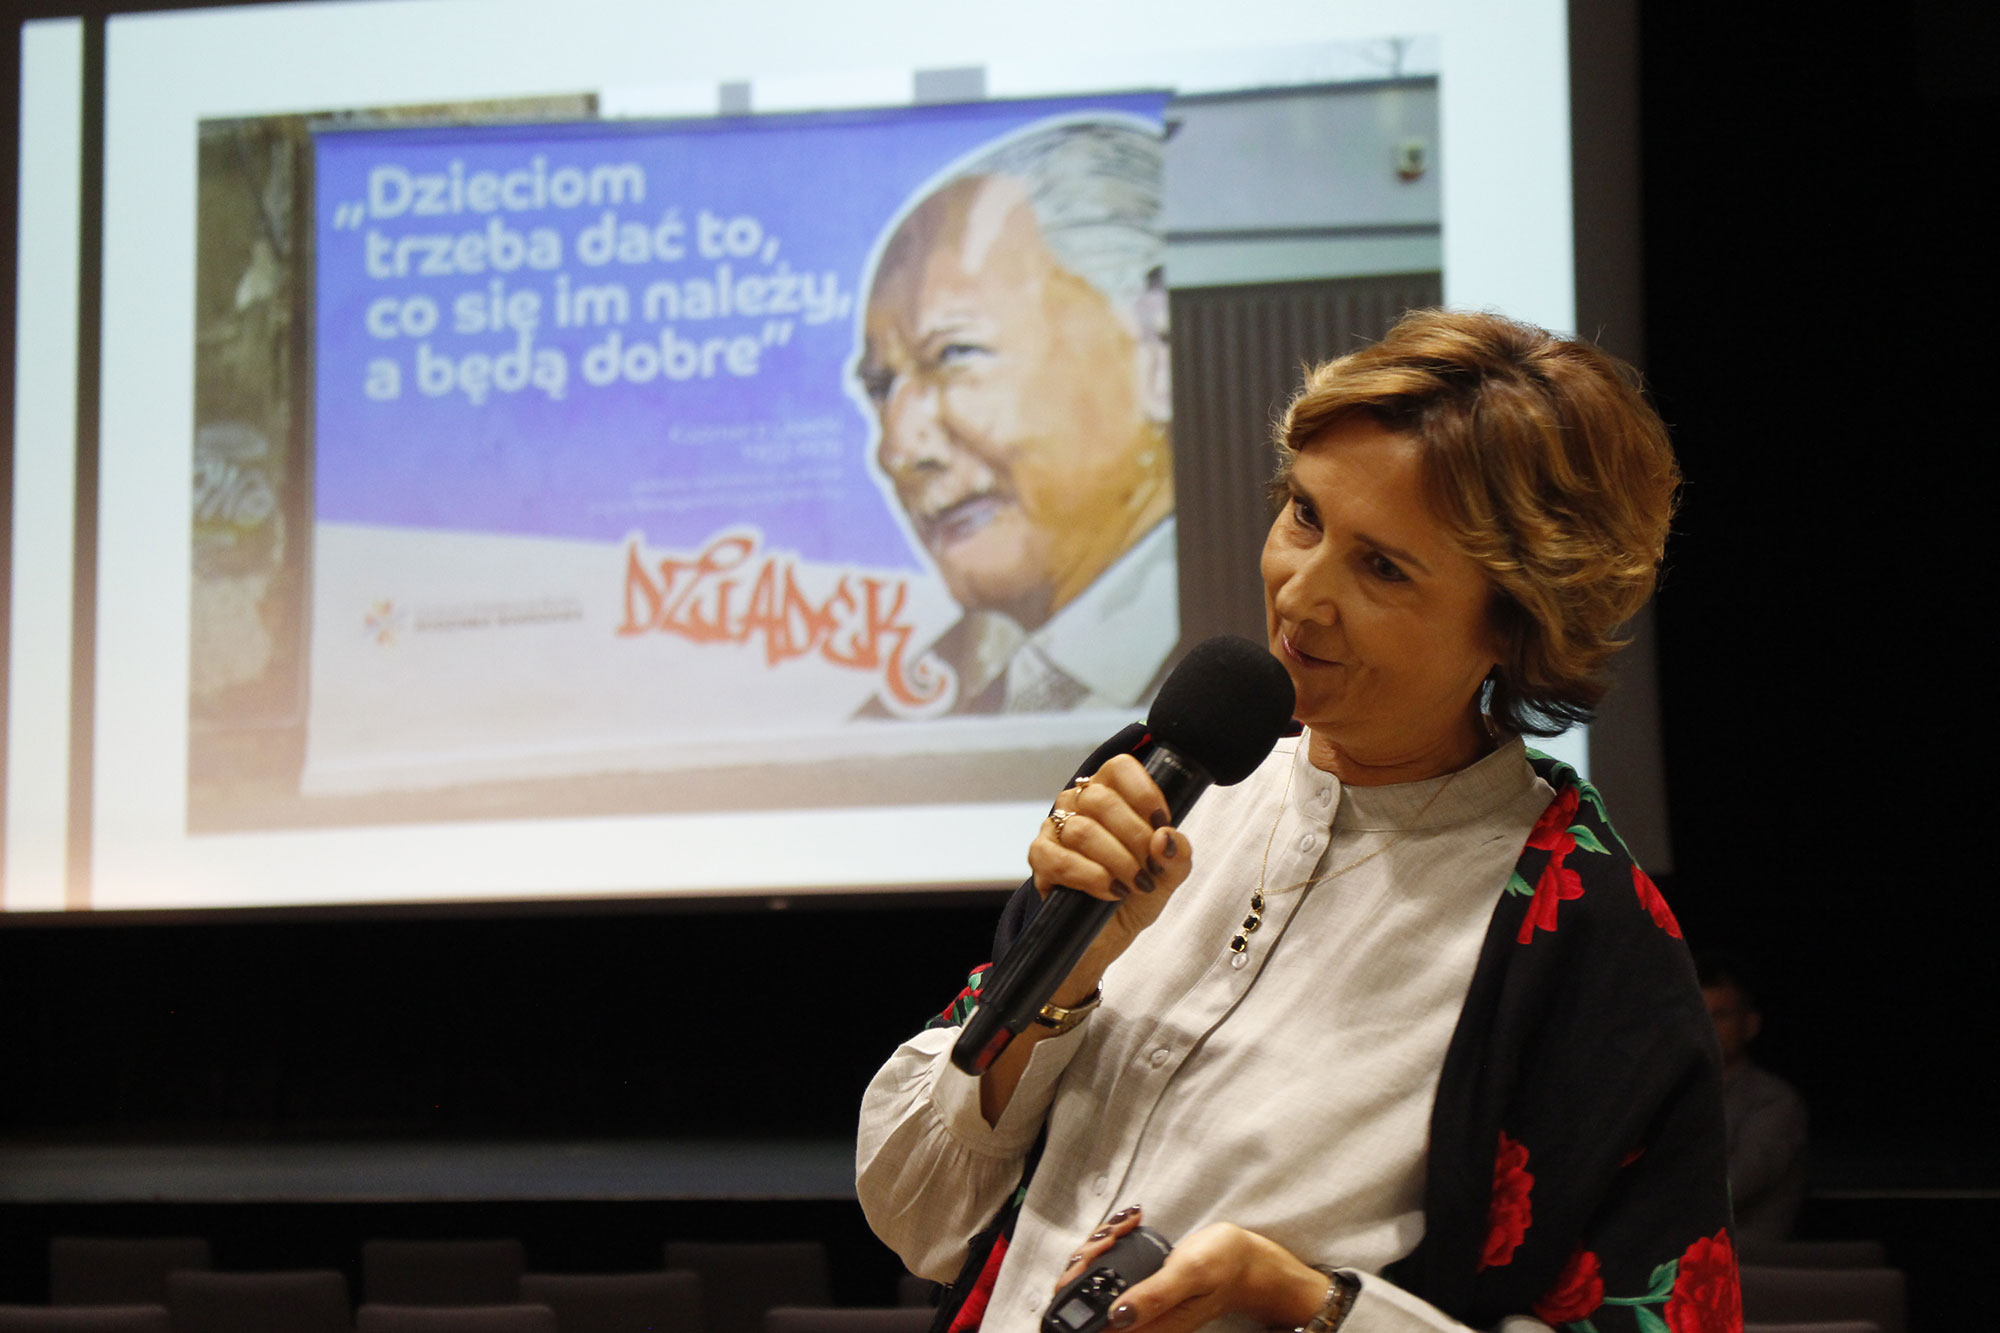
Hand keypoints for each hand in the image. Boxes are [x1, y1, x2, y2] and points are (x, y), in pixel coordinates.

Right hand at [1029, 755, 1194, 995]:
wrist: (1108, 936)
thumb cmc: (1136, 894)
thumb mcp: (1168, 876)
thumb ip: (1178, 855)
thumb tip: (1165, 837)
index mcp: (1112, 793)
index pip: (1120, 768)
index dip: (1144, 793)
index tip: (1162, 823)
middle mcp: (1079, 802)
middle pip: (1101, 800)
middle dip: (1134, 837)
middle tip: (1149, 869)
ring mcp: (1055, 828)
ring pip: (1081, 830)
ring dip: (1116, 861)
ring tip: (1133, 885)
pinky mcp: (1040, 858)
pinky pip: (1058, 858)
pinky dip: (1089, 876)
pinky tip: (1109, 891)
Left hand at [1054, 1208, 1329, 1332]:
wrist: (1247, 1262)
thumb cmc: (1224, 1266)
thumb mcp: (1191, 1274)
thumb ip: (1154, 1296)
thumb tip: (1117, 1315)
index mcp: (1145, 1326)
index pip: (1088, 1319)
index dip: (1079, 1284)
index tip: (1100, 1251)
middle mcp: (1134, 1320)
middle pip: (1080, 1294)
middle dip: (1088, 1256)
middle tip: (1114, 1232)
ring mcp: (1134, 1303)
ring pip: (1089, 1277)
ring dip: (1098, 1244)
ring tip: (1124, 1225)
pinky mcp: (1136, 1287)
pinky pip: (1105, 1267)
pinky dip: (1109, 1242)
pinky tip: (1127, 1226)